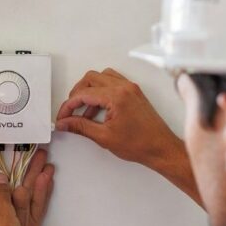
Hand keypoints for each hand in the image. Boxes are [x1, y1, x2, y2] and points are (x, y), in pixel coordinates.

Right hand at [56, 68, 182, 169]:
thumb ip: (81, 127)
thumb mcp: (104, 137)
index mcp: (116, 96)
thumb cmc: (141, 144)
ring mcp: (130, 88)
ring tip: (85, 109)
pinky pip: (112, 82)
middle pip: (90, 78)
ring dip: (89, 89)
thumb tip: (66, 122)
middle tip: (71, 110)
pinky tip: (98, 107)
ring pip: (101, 77)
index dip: (69, 105)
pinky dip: (101, 90)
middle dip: (77, 93)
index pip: (84, 93)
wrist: (161, 148)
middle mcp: (124, 87)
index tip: (63, 116)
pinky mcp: (134, 92)